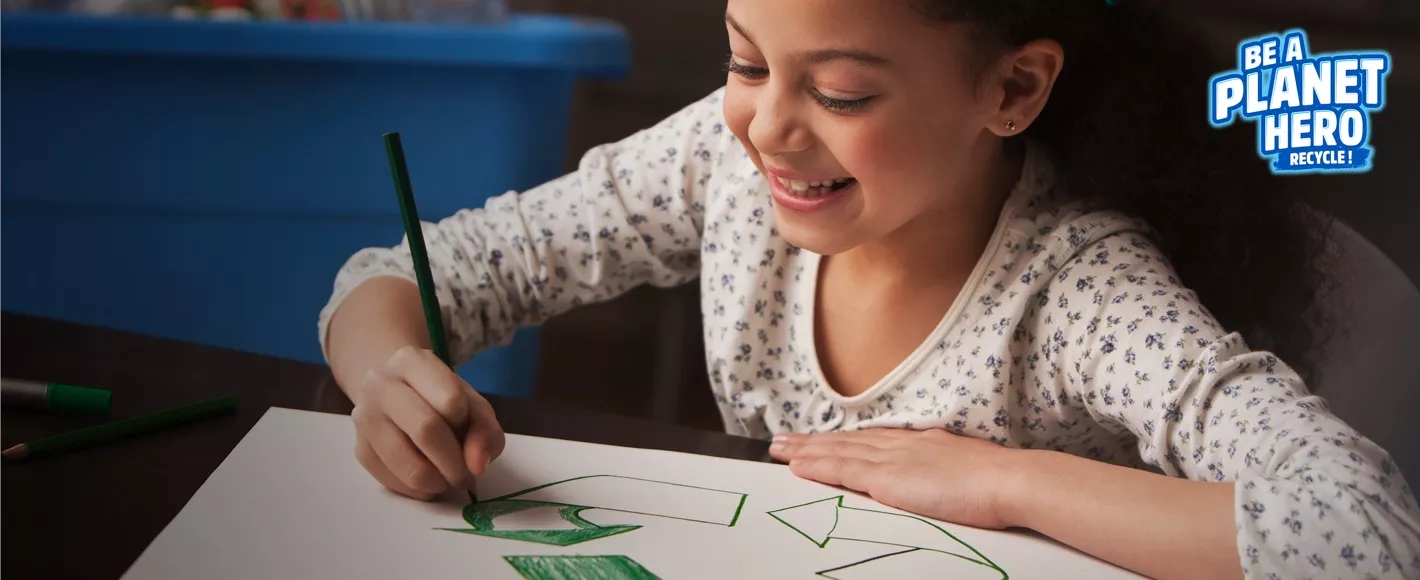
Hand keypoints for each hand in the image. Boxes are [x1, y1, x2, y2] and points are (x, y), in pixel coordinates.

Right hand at [350, 346, 505, 500]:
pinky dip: (419, 490)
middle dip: (455, 463)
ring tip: (447, 478)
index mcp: (412, 362)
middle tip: (465, 475)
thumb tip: (477, 466)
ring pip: (408, 465)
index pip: (450, 400)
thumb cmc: (440, 397)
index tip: (467, 429)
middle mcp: (381, 384)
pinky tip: (427, 478)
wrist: (394, 393)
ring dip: (437, 482)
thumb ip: (484, 431)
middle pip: (426, 430)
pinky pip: (393, 483)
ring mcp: (365, 418)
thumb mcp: (472, 403)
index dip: (466, 423)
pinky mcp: (360, 449)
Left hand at [769, 428, 1020, 529]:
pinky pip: (842, 470)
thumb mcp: (963, 470)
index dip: (841, 441)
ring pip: (837, 452)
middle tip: (782, 441)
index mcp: (919, 443)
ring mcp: (893, 459)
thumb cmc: (997, 482)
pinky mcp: (888, 477)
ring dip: (804, 451)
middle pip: (847, 441)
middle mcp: (901, 444)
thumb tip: (932, 479)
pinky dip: (817, 466)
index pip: (870, 441)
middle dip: (812, 442)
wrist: (1009, 480)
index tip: (820, 440)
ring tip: (778, 449)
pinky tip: (797, 466)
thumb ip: (941, 471)